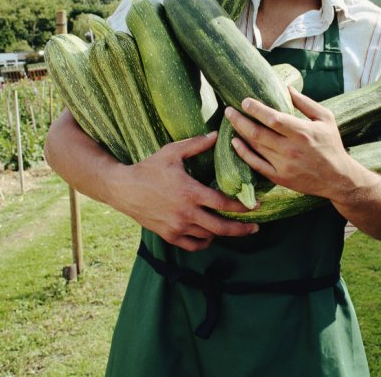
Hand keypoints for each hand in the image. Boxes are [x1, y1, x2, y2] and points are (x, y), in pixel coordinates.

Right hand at [109, 132, 258, 251]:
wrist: (123, 189)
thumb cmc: (149, 168)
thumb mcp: (172, 152)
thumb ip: (196, 144)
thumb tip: (216, 135)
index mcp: (191, 192)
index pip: (224, 203)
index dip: (243, 207)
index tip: (256, 206)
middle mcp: (186, 213)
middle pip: (222, 227)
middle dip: (242, 229)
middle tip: (255, 228)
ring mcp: (177, 227)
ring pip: (209, 237)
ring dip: (223, 234)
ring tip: (233, 229)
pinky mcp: (169, 235)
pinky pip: (193, 245)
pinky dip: (205, 242)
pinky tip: (210, 235)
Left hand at [225, 86, 357, 200]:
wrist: (338, 178)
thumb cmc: (332, 144)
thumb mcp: (325, 118)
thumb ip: (305, 103)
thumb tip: (286, 88)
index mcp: (302, 132)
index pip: (273, 119)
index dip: (256, 109)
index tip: (244, 101)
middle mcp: (291, 149)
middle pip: (258, 133)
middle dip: (239, 120)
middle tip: (228, 110)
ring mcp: (284, 165)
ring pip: (255, 147)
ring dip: (240, 133)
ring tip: (231, 122)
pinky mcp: (279, 178)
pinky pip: (256, 165)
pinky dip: (243, 153)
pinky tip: (235, 143)